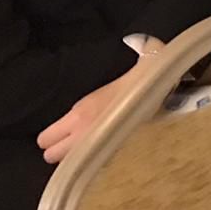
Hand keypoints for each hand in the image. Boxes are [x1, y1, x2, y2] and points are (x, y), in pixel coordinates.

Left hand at [38, 51, 157, 163]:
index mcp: (79, 114)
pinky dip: (93, 165)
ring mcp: (96, 150)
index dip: (51, 137)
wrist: (165, 99)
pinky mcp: (111, 159)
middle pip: (51, 157)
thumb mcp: (125, 69)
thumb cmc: (145, 80)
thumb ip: (124, 58)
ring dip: (75, 159)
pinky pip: (92, 170)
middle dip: (60, 151)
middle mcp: (82, 135)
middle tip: (74, 141)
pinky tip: (105, 153)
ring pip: (68, 167)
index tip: (64, 131)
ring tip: (89, 148)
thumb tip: (134, 39)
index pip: (45, 138)